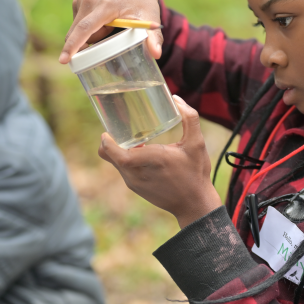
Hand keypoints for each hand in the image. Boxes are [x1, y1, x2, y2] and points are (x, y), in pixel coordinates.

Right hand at [59, 0, 163, 63]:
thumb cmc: (144, 3)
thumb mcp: (151, 19)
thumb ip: (154, 37)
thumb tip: (156, 55)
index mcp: (105, 6)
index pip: (85, 29)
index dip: (73, 46)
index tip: (63, 61)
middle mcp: (89, 1)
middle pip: (79, 33)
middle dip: (86, 46)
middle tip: (106, 45)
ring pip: (79, 31)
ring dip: (92, 37)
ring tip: (112, 28)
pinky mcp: (79, 1)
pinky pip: (79, 25)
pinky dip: (90, 31)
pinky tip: (106, 23)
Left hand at [98, 96, 221, 228]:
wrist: (195, 204)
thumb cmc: (196, 173)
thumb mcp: (197, 143)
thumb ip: (189, 119)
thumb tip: (176, 99)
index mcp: (150, 160)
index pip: (116, 153)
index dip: (107, 142)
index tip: (107, 131)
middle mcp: (137, 173)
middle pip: (109, 156)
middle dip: (109, 142)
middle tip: (120, 129)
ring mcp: (135, 183)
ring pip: (115, 164)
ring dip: (119, 151)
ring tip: (133, 140)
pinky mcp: (137, 189)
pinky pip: (123, 171)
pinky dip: (126, 161)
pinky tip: (141, 154)